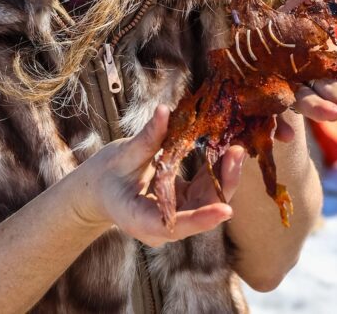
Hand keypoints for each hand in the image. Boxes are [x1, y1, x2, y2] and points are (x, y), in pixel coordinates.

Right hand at [75, 105, 245, 247]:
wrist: (100, 188)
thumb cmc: (107, 175)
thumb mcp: (124, 155)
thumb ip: (147, 138)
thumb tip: (164, 111)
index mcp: (141, 220)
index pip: (176, 225)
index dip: (202, 219)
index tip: (225, 210)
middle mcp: (163, 226)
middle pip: (201, 210)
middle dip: (222, 183)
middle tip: (236, 153)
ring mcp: (177, 215)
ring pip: (208, 200)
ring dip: (223, 174)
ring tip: (235, 148)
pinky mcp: (184, 203)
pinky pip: (205, 189)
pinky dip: (215, 170)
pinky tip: (226, 150)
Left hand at [274, 0, 336, 141]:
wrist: (247, 53)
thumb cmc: (281, 29)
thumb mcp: (300, 6)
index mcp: (319, 62)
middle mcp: (304, 81)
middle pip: (325, 91)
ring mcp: (283, 94)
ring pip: (301, 104)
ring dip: (316, 110)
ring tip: (330, 114)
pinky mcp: (260, 104)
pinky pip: (268, 117)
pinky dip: (277, 127)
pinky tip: (283, 136)